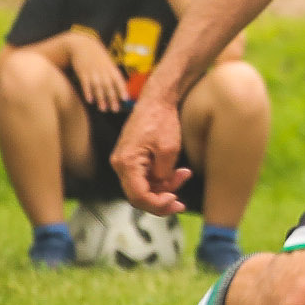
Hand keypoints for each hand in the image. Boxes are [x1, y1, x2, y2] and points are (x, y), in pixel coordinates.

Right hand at [70, 32, 128, 111]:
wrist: (83, 46)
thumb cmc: (98, 58)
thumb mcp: (108, 63)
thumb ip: (113, 76)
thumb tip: (122, 91)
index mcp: (111, 69)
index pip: (118, 80)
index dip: (122, 89)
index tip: (125, 99)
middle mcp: (103, 71)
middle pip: (109, 86)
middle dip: (112, 98)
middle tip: (115, 110)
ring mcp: (93, 72)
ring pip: (98, 87)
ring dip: (101, 98)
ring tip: (103, 109)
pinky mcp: (83, 73)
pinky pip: (86, 84)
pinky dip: (88, 92)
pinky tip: (90, 100)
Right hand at [113, 97, 190, 215]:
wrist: (156, 100)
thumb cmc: (161, 120)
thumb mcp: (169, 150)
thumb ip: (164, 175)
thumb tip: (163, 188)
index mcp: (126, 163)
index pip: (138, 196)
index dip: (157, 204)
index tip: (175, 200)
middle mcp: (120, 164)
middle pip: (138, 196)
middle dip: (161, 200)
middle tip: (180, 203)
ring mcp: (124, 162)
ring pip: (143, 188)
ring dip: (164, 188)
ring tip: (184, 175)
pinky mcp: (132, 159)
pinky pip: (145, 178)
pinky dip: (161, 179)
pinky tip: (178, 172)